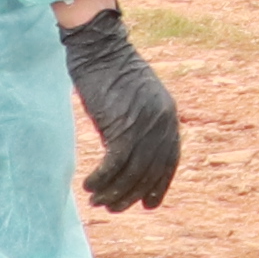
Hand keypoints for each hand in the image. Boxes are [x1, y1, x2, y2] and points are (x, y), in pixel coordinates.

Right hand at [60, 4, 182, 208]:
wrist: (101, 50)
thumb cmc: (111, 76)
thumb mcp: (132, 106)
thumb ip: (136, 131)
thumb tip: (126, 164)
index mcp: (169, 116)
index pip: (170, 161)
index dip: (159, 185)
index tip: (148, 205)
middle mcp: (162, 122)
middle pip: (150, 172)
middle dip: (131, 195)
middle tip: (111, 207)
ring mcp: (145, 124)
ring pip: (132, 172)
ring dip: (113, 192)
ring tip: (96, 201)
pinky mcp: (123, 125)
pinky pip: (115, 164)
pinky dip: (101, 179)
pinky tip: (88, 185)